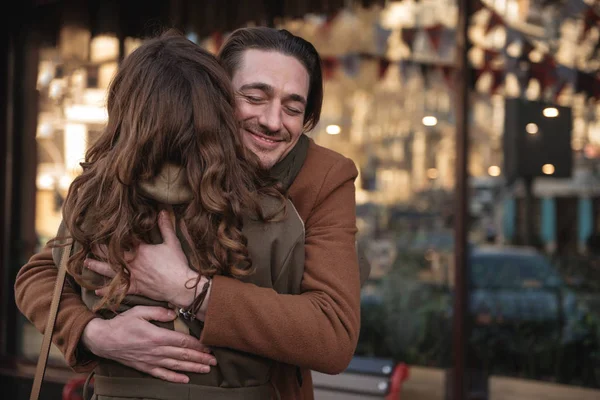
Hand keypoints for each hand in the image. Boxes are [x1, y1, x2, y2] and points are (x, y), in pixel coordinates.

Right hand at [82, 306, 216, 382]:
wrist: (103, 340)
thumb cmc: (121, 324)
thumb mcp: (139, 311)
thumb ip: (158, 311)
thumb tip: (174, 313)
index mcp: (157, 336)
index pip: (183, 341)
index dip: (198, 344)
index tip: (210, 346)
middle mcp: (156, 351)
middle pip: (183, 355)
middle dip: (200, 358)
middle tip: (215, 361)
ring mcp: (150, 360)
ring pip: (176, 365)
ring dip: (192, 367)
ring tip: (206, 369)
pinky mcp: (144, 367)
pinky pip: (162, 374)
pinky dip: (174, 377)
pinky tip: (185, 379)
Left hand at [86, 211, 199, 308]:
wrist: (180, 285)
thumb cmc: (177, 264)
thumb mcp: (173, 242)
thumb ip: (166, 227)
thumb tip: (163, 211)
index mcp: (141, 250)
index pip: (125, 238)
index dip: (114, 231)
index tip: (103, 226)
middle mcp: (133, 262)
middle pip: (113, 254)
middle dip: (100, 248)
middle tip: (89, 244)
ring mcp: (132, 276)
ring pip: (111, 271)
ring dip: (97, 266)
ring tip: (86, 263)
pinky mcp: (135, 288)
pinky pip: (118, 290)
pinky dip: (107, 291)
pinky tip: (96, 291)